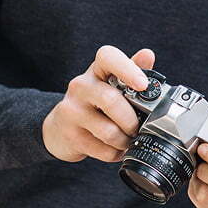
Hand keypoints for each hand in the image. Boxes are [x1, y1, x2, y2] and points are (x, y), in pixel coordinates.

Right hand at [42, 45, 153, 162]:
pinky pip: (103, 149)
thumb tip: (147, 54)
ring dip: (125, 140)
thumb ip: (132, 70)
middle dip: (132, 120)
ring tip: (128, 140)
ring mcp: (72, 111)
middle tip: (139, 127)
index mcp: (96, 70)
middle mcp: (80, 86)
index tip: (143, 85)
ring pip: (109, 130)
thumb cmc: (95, 102)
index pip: (108, 57)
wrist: (59, 127)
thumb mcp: (112, 83)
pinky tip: (116, 149)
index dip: (127, 69)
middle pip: (111, 101)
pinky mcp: (70, 135)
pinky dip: (116, 153)